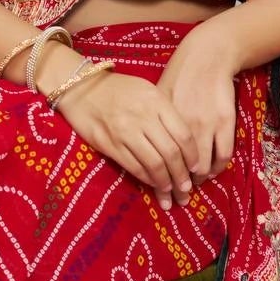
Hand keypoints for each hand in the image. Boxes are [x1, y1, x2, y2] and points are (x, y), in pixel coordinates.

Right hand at [45, 65, 205, 209]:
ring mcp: (125, 132)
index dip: (192, 156)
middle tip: (186, 189)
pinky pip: (134, 167)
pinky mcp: (110, 145)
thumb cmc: (120, 89)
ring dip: (165, 183)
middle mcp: (143, 117)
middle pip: (171, 153)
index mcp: (156, 101)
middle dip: (181, 176)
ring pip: (154, 164)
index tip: (197, 168)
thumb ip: (166, 112)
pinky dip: (147, 179)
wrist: (82, 87)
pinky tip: (154, 184)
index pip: (183, 134)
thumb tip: (186, 144)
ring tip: (172, 193)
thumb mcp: (148, 90)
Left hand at [150, 21, 240, 184]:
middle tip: (179, 196)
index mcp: (160, 121)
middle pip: (180, 169)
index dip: (160, 183)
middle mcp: (182, 125)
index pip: (158, 162)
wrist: (207, 56)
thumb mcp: (156, 97)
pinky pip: (223, 155)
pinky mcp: (225, 122)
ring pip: (202, 167)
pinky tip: (212, 170)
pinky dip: (217, 168)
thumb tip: (138, 147)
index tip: (162, 193)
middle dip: (179, 188)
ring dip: (198, 180)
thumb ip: (149, 122)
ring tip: (194, 184)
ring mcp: (206, 124)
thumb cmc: (178, 75)